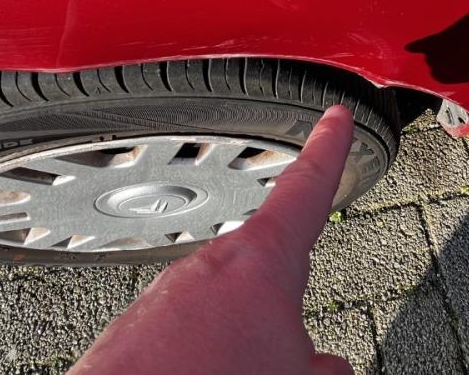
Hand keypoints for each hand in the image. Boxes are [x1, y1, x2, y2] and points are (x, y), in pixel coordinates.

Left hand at [70, 105, 356, 374]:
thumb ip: (323, 363)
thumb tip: (328, 368)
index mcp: (261, 263)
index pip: (307, 187)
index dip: (327, 148)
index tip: (334, 119)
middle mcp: (208, 269)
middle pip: (263, 272)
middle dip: (280, 310)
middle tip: (285, 353)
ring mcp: (166, 298)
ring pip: (221, 314)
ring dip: (235, 345)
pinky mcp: (133, 333)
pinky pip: (181, 340)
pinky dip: (198, 362)